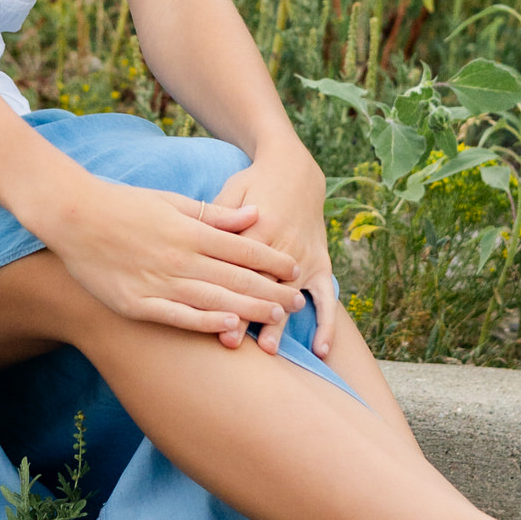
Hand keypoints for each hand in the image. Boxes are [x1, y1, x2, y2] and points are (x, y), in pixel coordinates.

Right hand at [46, 178, 304, 340]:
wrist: (72, 216)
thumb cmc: (123, 204)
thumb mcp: (171, 200)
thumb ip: (214, 213)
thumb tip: (255, 216)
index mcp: (189, 231)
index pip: (242, 248)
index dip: (272, 261)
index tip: (295, 269)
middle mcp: (178, 258)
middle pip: (235, 278)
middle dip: (270, 291)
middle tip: (296, 302)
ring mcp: (158, 282)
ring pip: (214, 300)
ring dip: (249, 310)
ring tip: (275, 318)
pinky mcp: (137, 303)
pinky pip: (178, 316)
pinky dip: (205, 323)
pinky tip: (230, 328)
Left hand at [211, 137, 336, 357]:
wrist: (295, 169)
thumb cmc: (252, 182)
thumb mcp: (231, 191)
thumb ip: (215, 217)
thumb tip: (192, 238)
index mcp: (257, 226)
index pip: (238, 265)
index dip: (225, 291)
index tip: (211, 317)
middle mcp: (283, 245)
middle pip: (261, 285)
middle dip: (247, 314)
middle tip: (232, 343)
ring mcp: (304, 257)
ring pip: (289, 294)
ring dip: (280, 323)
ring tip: (268, 350)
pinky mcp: (321, 263)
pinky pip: (327, 297)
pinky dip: (327, 323)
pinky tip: (321, 350)